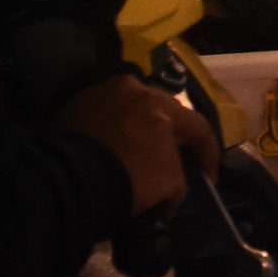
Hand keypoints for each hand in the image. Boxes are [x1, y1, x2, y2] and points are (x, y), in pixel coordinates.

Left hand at [59, 73, 218, 215]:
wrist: (68, 181)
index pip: (198, 128)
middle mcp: (132, 88)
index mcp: (160, 105)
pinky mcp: (73, 105)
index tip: (209, 180)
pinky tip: (109, 152)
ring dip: (139, 132)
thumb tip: (172, 185)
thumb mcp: (169, 188)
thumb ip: (180, 181)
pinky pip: (103, 118)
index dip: (208, 155)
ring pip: (131, 112)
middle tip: (175, 162)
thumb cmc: (127, 180)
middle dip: (172, 139)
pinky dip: (112, 134)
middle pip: (162, 113)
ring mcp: (100, 93)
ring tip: (138, 155)